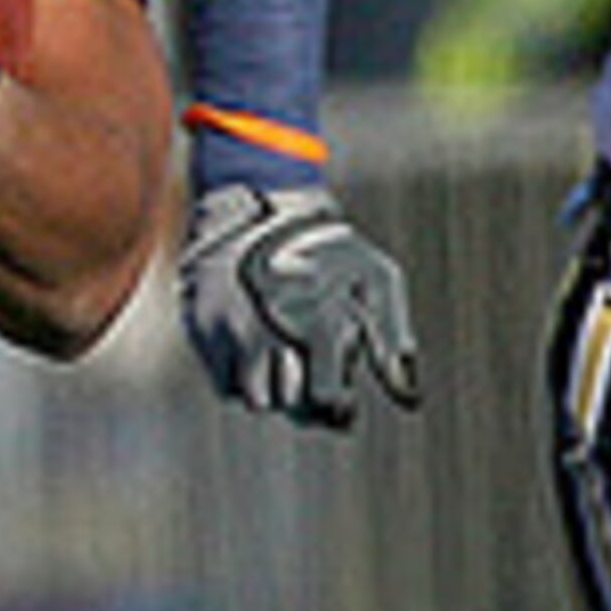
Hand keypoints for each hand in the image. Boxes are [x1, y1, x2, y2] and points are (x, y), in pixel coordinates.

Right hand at [180, 181, 421, 427]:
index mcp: (314, 326)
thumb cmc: (325, 246)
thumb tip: (409, 397)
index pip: (325, 400)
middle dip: (302, 396)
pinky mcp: (201, 331)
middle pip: (286, 404)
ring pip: (253, 398)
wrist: (255, 203)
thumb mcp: (375, 277)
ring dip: (271, 388)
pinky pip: (224, 381)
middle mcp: (267, 336)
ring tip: (283, 358)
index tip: (341, 403)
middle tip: (309, 372)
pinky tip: (258, 350)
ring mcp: (229, 334)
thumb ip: (393, 336)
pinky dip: (242, 377)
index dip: (336, 406)